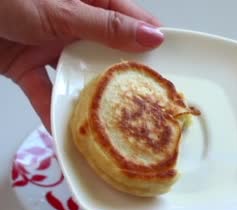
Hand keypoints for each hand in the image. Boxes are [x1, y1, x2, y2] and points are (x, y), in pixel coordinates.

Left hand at [0, 0, 164, 131]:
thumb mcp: (61, 10)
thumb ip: (106, 27)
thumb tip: (154, 38)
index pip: (132, 21)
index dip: (153, 44)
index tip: (174, 71)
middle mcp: (74, 22)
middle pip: (108, 54)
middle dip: (125, 80)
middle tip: (150, 107)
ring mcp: (50, 44)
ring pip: (79, 77)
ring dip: (89, 100)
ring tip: (114, 127)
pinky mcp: (26, 65)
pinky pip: (44, 91)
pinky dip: (50, 112)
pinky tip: (65, 135)